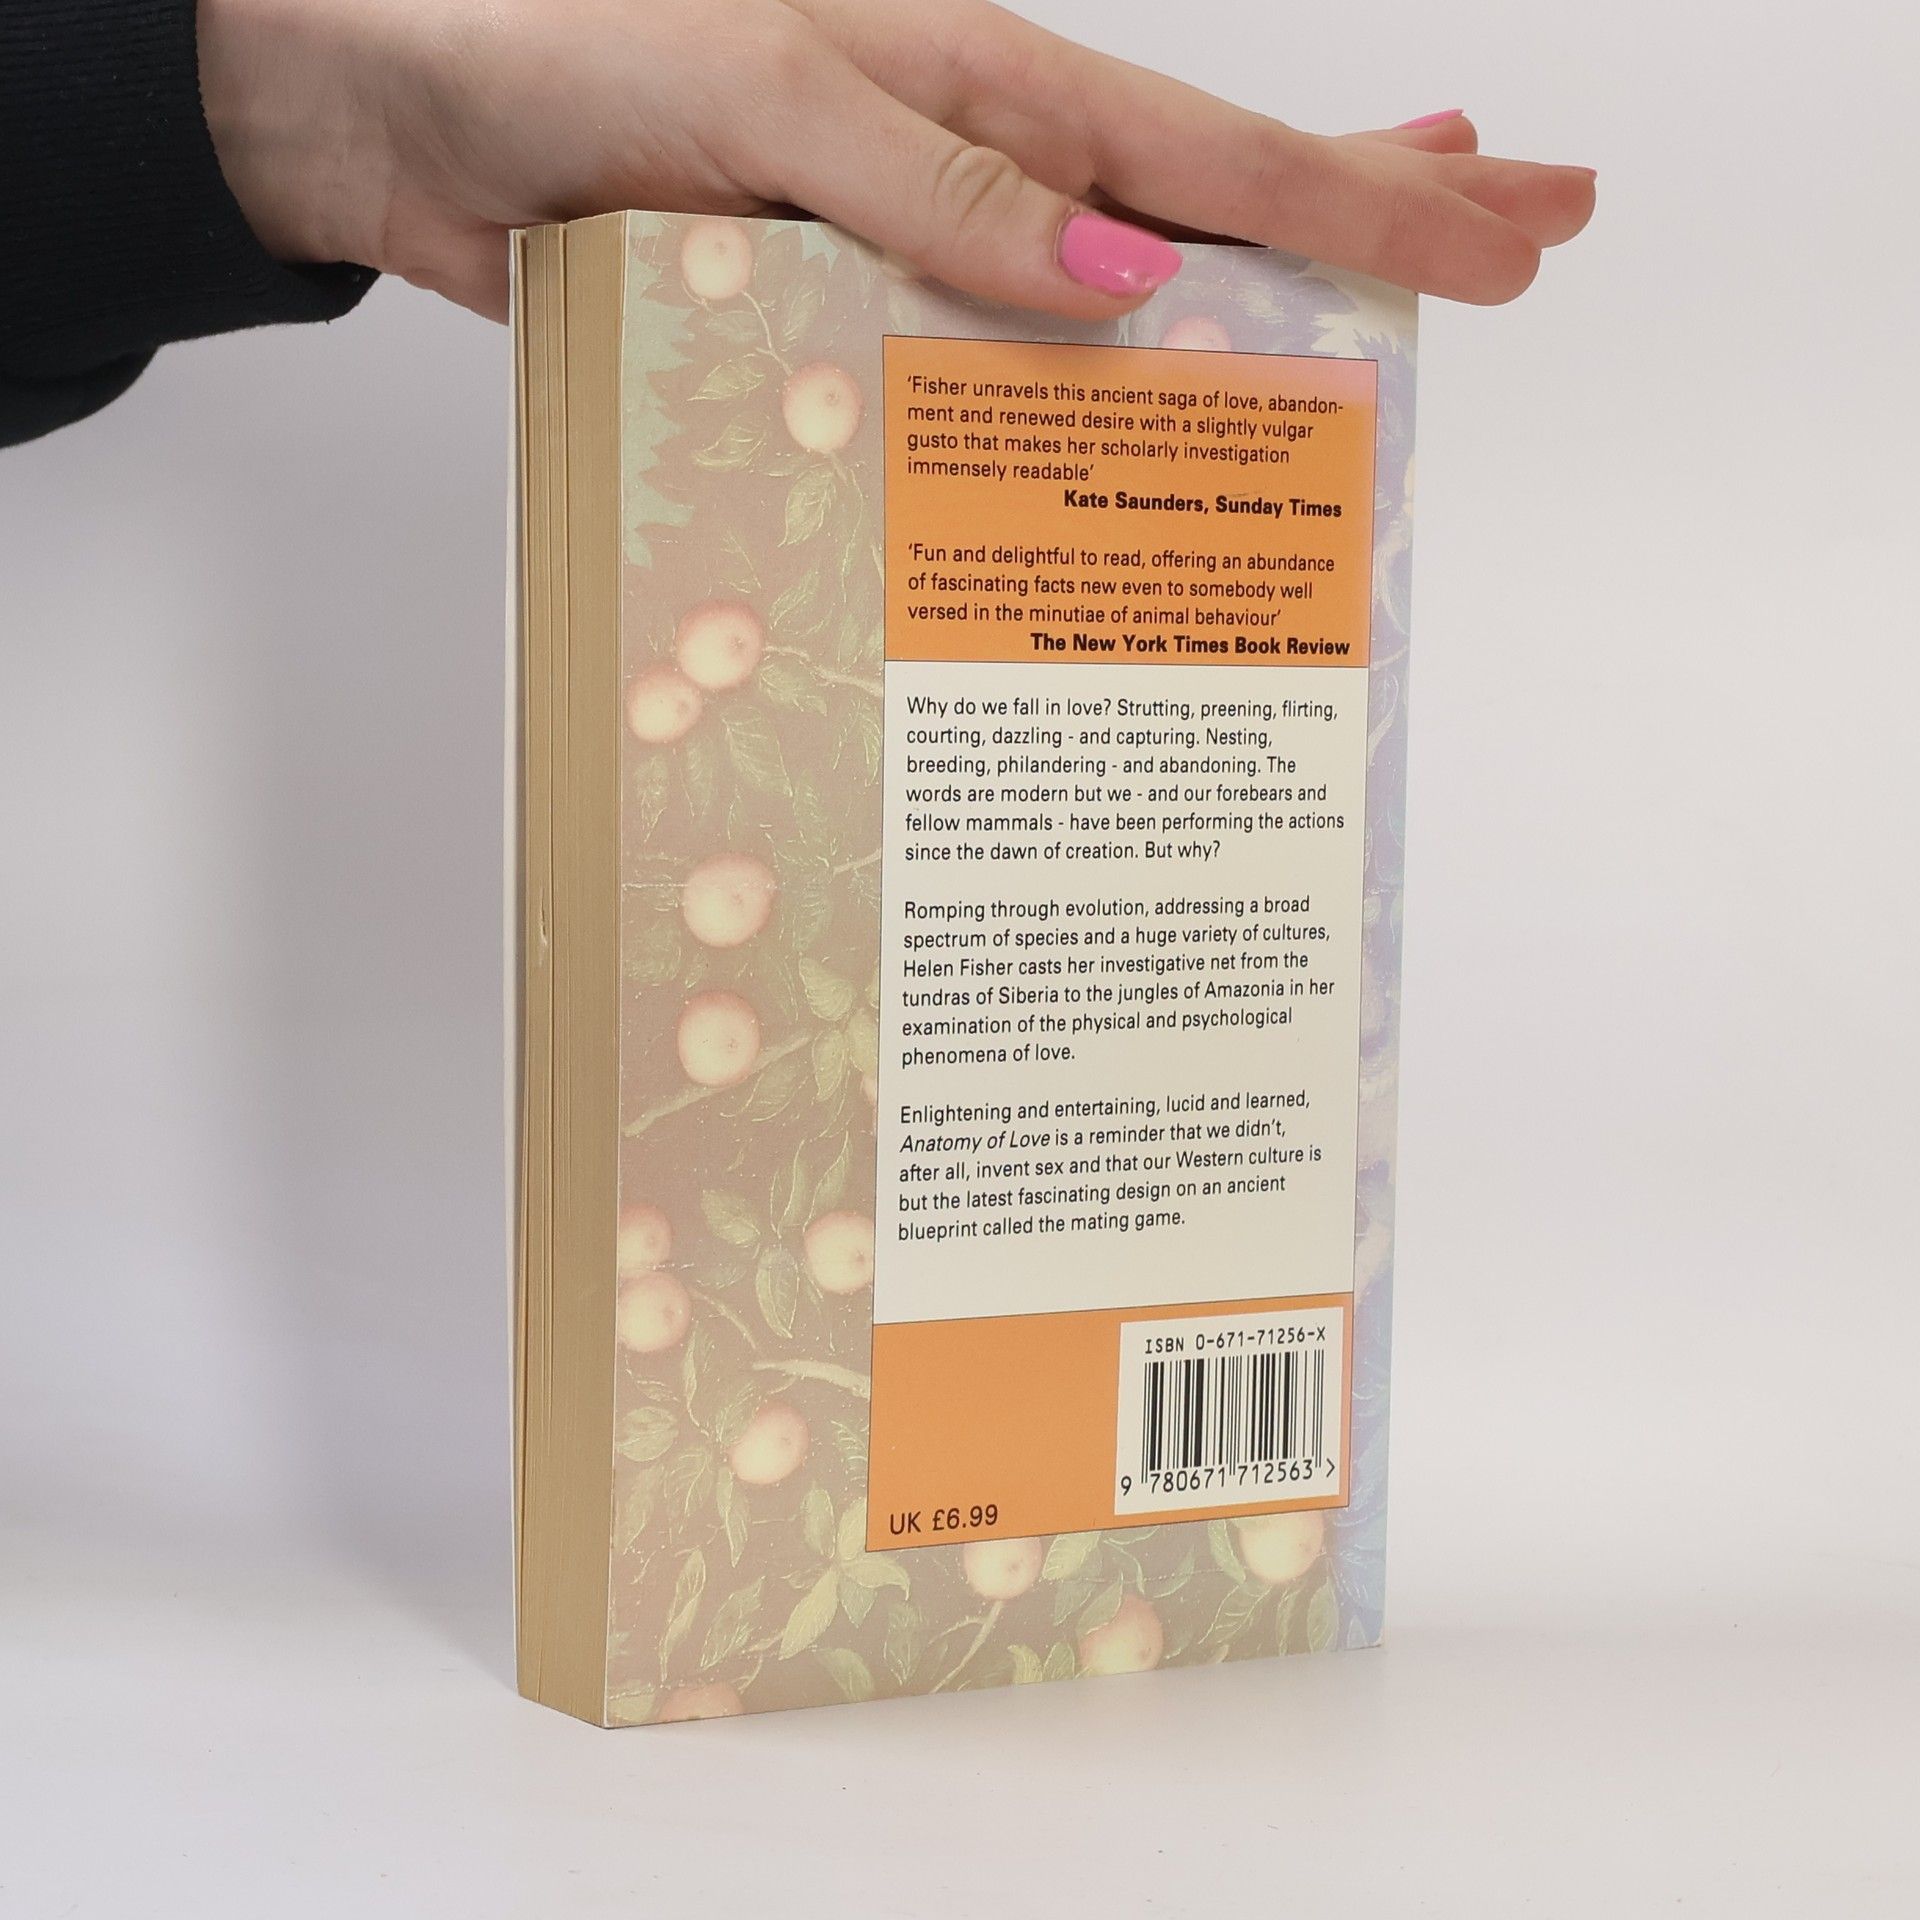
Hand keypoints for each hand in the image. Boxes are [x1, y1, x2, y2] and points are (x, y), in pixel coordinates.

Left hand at [199, 0, 1594, 321]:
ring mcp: (913, 256)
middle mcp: (974, 171)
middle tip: (1531, 242)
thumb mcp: (768, 91)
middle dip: (1376, 222)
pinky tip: (1117, 456)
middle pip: (1211, 212)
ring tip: (1367, 356)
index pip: (1218, 152)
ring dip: (1233, 339)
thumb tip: (1122, 285)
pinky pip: (967, 393)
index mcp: (985, 83)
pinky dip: (1049, 433)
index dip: (1376, 197)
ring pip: (1108, 313)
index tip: (1518, 224)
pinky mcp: (834, 330)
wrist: (387, 103)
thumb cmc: (557, 47)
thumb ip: (938, 188)